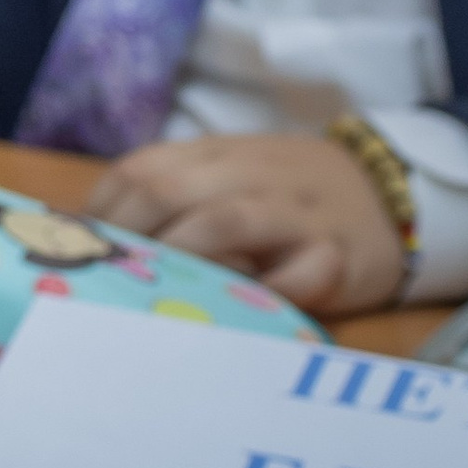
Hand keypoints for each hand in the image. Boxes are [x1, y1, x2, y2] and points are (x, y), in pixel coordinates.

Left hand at [89, 128, 407, 314]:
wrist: (387, 194)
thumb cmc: (280, 199)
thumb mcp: (224, 180)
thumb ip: (165, 198)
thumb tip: (81, 239)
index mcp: (213, 156)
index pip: (139, 171)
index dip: (102, 213)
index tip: (80, 254)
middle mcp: (251, 176)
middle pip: (170, 190)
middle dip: (128, 236)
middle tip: (111, 280)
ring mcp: (296, 215)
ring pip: (228, 220)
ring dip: (185, 257)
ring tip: (161, 292)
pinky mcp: (338, 257)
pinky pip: (300, 274)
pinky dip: (266, 292)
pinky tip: (240, 312)